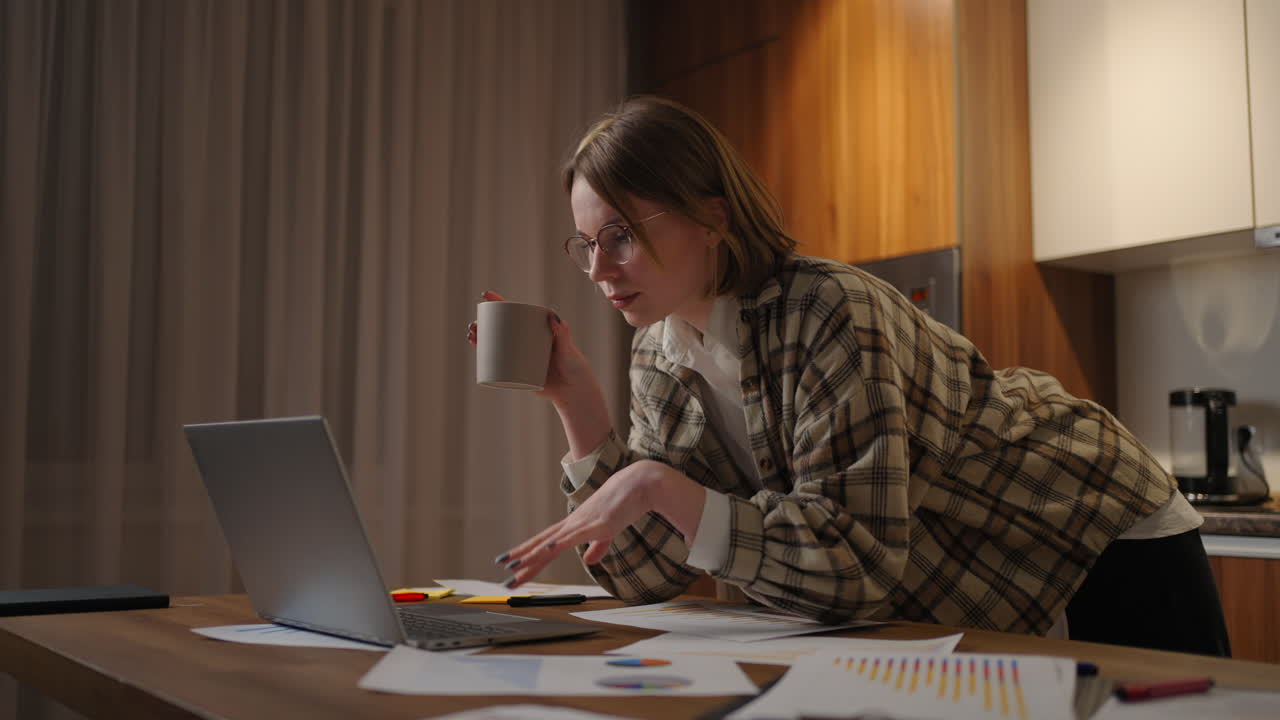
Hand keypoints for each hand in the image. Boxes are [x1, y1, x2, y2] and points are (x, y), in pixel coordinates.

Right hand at [468, 290, 593, 404]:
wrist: (573, 393)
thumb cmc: (574, 368)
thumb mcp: (568, 350)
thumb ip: (563, 336)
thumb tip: (554, 318)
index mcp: (537, 330)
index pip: (516, 312)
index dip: (499, 303)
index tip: (485, 295)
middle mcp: (527, 341)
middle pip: (501, 328)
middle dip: (483, 323)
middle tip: (474, 325)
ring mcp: (521, 357)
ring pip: (496, 344)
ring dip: (480, 338)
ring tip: (471, 336)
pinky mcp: (518, 372)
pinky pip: (499, 363)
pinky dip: (485, 358)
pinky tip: (475, 353)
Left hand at [493, 461, 704, 588]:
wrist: (640, 483)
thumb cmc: (626, 503)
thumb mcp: (610, 529)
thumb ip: (598, 546)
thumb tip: (589, 561)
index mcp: (575, 525)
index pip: (545, 542)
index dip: (528, 553)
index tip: (511, 564)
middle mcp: (572, 523)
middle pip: (541, 544)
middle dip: (522, 560)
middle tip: (504, 573)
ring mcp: (581, 523)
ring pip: (550, 543)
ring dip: (531, 556)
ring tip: (512, 567)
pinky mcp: (595, 524)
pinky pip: (571, 537)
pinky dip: (556, 545)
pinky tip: (544, 551)